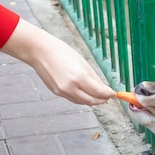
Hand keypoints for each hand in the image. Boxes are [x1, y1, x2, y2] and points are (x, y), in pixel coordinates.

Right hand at [0, 20, 115, 104]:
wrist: (40, 52)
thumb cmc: (61, 52)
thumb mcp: (82, 62)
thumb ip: (94, 77)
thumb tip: (103, 88)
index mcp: (78, 77)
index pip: (99, 92)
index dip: (108, 94)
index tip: (114, 93)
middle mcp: (70, 87)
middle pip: (91, 101)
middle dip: (102, 100)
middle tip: (108, 97)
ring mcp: (62, 92)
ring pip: (82, 102)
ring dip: (92, 101)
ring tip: (99, 97)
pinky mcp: (57, 93)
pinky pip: (74, 99)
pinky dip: (82, 99)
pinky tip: (86, 94)